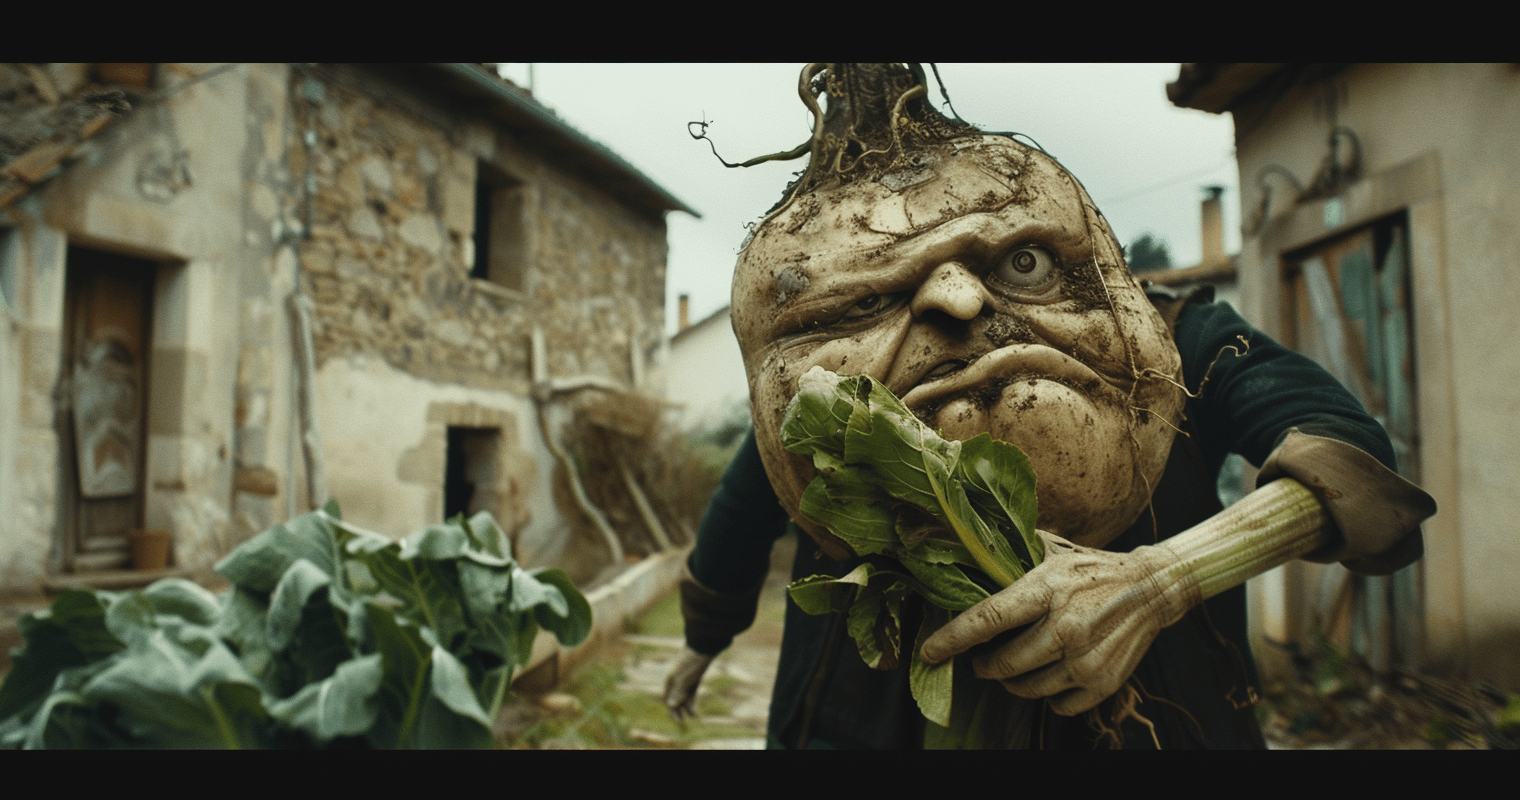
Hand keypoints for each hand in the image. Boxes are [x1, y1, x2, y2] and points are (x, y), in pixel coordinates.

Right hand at [663, 647, 715, 721]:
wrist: (706, 642)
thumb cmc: (694, 661)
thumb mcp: (686, 678)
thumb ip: (679, 692)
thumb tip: (671, 705)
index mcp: (671, 679)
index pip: (668, 698)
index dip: (672, 710)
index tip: (679, 720)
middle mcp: (676, 677)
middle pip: (675, 697)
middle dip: (678, 709)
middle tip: (683, 721)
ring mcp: (686, 675)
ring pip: (684, 693)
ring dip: (687, 705)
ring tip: (693, 716)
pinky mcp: (696, 673)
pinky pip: (692, 688)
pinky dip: (693, 697)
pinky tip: (696, 704)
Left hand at [920, 530, 1198, 715]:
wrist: (1151, 588)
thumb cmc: (1092, 568)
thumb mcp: (1052, 551)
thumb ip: (1011, 553)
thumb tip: (964, 541)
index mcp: (1047, 589)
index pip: (989, 618)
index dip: (953, 638)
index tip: (928, 652)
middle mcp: (1066, 627)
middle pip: (1005, 664)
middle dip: (983, 666)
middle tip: (980, 661)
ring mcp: (1086, 659)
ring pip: (1028, 689)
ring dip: (1012, 682)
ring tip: (1012, 667)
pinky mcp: (1103, 682)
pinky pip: (1059, 706)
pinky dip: (1048, 695)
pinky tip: (1048, 675)